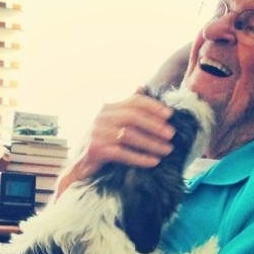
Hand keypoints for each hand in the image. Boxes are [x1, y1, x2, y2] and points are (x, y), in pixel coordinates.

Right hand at [57, 91, 175, 193]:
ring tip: (167, 150)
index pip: (134, 101)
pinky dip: (140, 158)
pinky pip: (122, 153)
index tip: (170, 115)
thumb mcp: (114, 123)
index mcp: (108, 108)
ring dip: (151, 143)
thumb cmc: (103, 144)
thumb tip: (142, 87)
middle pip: (133, 117)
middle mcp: (102, 117)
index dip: (154, 106)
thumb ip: (127, 107)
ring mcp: (97, 133)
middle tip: (171, 135)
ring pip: (129, 135)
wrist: (81, 167)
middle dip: (154, 125)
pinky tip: (153, 162)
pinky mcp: (96, 150)